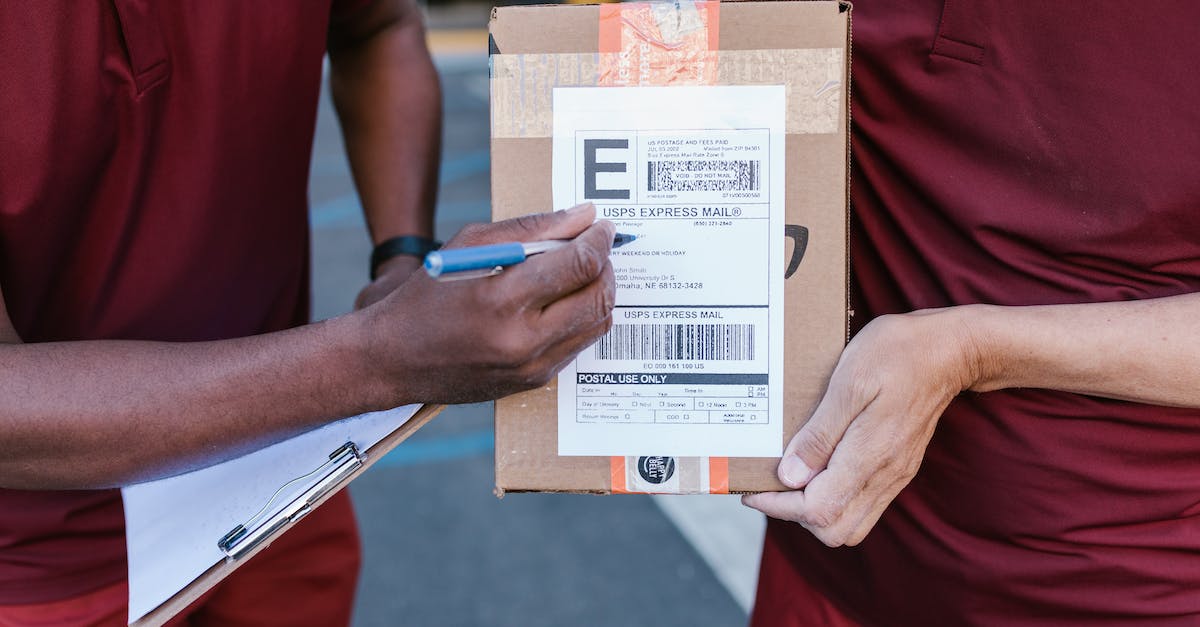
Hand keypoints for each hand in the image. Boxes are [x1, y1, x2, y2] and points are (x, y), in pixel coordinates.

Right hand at [357, 202, 615, 404]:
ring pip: (597, 324)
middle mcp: (521, 339)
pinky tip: (568, 299)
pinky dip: (584, 317)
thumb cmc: (428, 294)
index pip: (578, 265)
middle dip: (607, 265)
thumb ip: (532, 228)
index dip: (599, 240)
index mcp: (501, 298)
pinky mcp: (534, 381)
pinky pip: (580, 345)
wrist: (394, 359)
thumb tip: (583, 216)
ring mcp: (531, 366)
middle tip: (599, 246)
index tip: (602, 226)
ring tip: (586, 270)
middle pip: (597, 296)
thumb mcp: (470, 245)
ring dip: (602, 291)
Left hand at [742, 309, 981, 545]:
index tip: (754, 488)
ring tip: (791, 477)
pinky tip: (818, 468)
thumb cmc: (898, 355)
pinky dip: (834, 499)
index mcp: (871, 456)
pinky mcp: (898, 469)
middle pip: (835, 530)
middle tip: (771, 483)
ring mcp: (895, 476)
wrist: (950, 351)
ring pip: (851, 524)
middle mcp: (885, 475)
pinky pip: (863, 504)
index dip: (779, 506)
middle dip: (795, 514)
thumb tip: (790, 476)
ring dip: (815, 511)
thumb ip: (820, 434)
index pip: (818, 510)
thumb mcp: (849, 382)